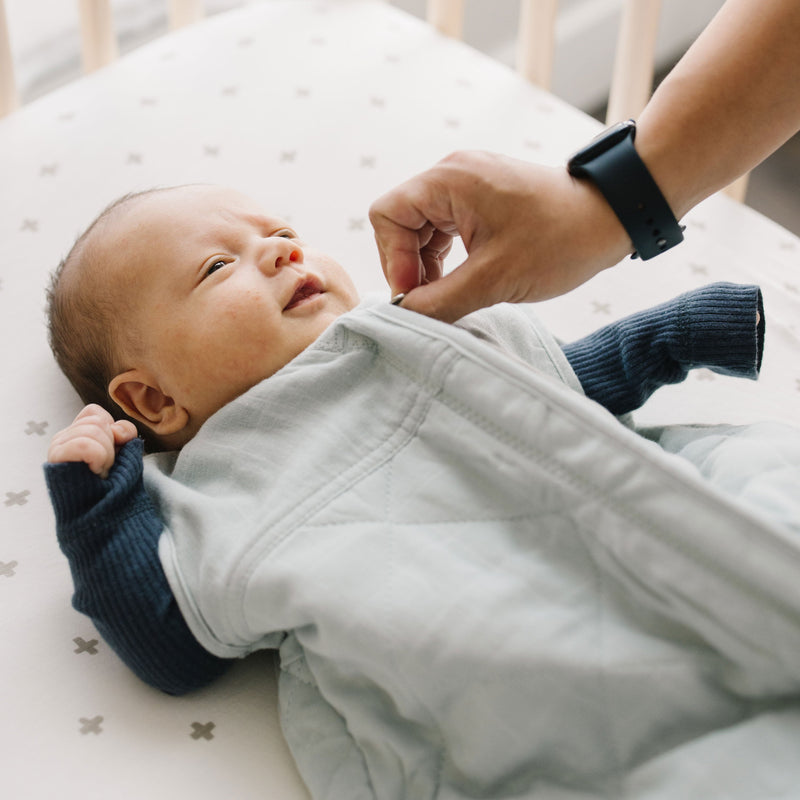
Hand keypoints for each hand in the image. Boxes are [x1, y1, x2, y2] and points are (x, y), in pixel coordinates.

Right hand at [48, 405, 138, 478]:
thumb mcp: (125, 452)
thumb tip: (117, 430)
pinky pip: (86, 444)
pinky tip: (94, 471)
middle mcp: (63, 437)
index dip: (113, 430)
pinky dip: (99, 458)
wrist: (104, 513)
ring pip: (93, 430)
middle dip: (112, 445)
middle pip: (97, 421)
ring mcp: (57, 447)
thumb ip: (124, 432)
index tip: (115, 452)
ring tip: (100, 471)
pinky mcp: (56, 458)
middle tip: (105, 467)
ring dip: (107, 454)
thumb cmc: (113, 483)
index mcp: (76, 433)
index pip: (94, 412)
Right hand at [369, 150, 631, 321]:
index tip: (416, 296)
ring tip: (447, 295)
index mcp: (449, 181)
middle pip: (400, 223)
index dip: (394, 261)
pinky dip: (444, 259)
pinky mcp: (480, 200)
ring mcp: (466, 186)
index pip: (387, 216)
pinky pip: (443, 230)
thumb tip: (403, 315)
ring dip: (425, 266)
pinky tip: (459, 282)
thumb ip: (440, 301)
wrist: (612, 217)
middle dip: (408, 266)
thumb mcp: (494, 279)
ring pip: (419, 229)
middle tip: (430, 301)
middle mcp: (452, 175)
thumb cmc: (561, 240)